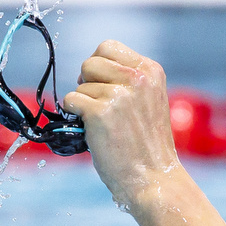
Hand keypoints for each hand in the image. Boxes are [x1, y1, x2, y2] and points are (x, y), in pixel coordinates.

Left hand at [61, 40, 182, 209]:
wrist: (154, 179)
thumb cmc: (148, 145)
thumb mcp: (149, 100)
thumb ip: (129, 80)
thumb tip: (91, 70)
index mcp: (150, 70)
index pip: (108, 47)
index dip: (99, 66)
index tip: (103, 86)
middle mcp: (136, 78)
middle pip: (90, 62)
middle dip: (88, 83)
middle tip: (99, 106)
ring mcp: (118, 94)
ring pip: (79, 84)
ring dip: (84, 104)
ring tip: (103, 125)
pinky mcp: (100, 113)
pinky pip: (70, 101)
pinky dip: (75, 116)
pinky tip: (92, 131)